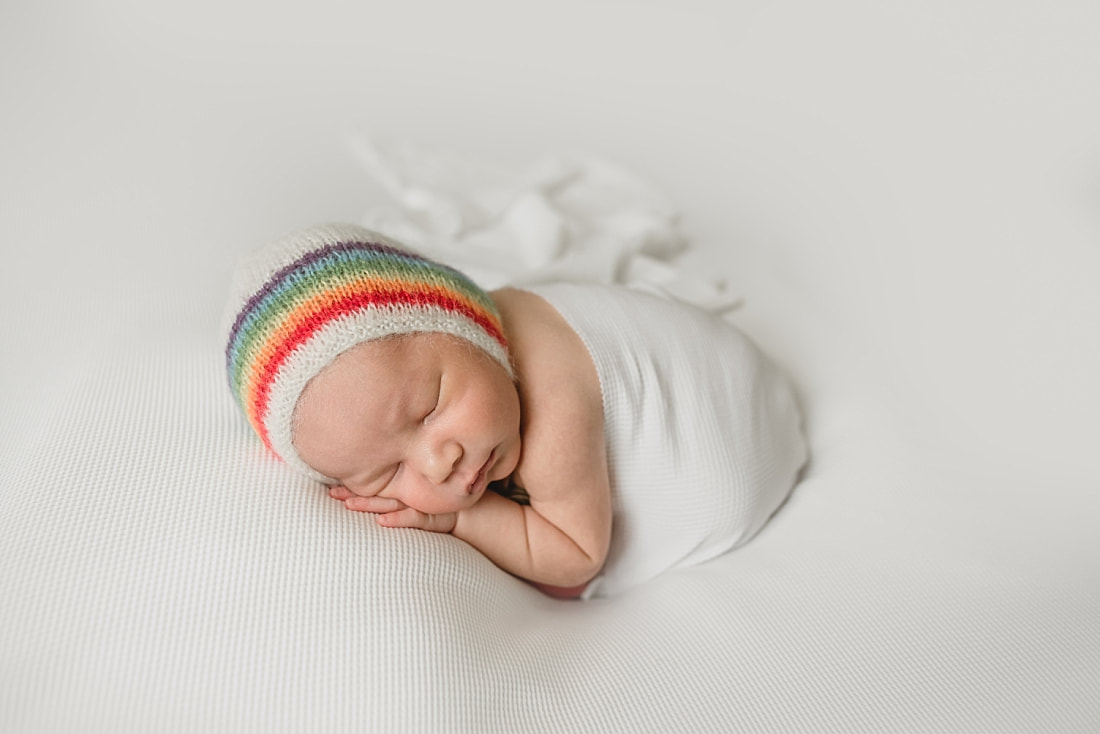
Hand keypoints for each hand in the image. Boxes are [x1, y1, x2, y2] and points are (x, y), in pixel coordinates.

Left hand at [327, 486, 456, 533]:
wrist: (466, 513)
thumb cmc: (437, 508)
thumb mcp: (416, 503)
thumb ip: (396, 500)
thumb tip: (372, 509)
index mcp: (400, 493)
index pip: (373, 490)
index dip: (352, 488)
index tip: (330, 487)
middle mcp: (405, 497)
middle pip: (375, 495)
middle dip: (352, 495)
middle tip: (331, 494)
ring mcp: (416, 506)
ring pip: (388, 504)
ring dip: (369, 504)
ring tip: (349, 505)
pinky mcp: (428, 518)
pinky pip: (411, 519)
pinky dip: (397, 520)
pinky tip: (382, 521)